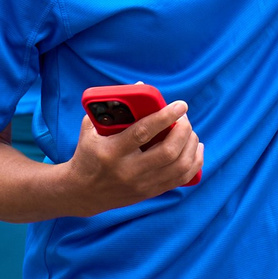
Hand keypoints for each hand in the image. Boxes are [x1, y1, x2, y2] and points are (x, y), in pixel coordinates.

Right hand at [64, 97, 202, 211]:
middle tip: (184, 118)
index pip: (143, 133)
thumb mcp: (91, 129)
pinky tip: (195, 149)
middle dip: (183, 131)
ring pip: (179, 167)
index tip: (181, 105)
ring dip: (191, 146)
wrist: (82, 192)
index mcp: (112, 151)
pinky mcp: (150, 192)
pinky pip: (181, 179)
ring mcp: (142, 184)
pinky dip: (194, 163)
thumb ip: (111, 108)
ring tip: (190, 132)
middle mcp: (129, 170)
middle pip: (168, 151)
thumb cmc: (88, 153)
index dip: (165, 117)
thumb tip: (141, 86)